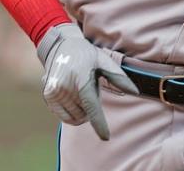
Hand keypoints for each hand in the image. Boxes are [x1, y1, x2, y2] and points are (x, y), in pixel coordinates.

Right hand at [35, 23, 138, 139]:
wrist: (62, 46)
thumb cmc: (87, 55)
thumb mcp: (105, 61)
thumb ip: (119, 78)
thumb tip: (136, 92)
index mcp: (81, 78)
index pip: (91, 106)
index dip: (99, 123)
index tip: (105, 137)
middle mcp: (65, 86)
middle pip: (84, 113)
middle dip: (91, 106)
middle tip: (90, 86)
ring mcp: (54, 92)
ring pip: (74, 117)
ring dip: (82, 110)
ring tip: (80, 89)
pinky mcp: (47, 96)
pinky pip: (63, 116)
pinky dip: (72, 113)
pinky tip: (73, 97)